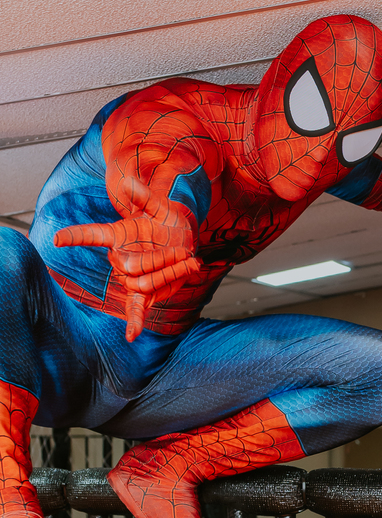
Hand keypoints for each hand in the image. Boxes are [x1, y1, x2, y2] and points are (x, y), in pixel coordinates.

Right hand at [55, 186, 199, 340]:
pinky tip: (132, 335)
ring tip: (189, 261)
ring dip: (170, 275)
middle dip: (160, 261)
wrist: (181, 238)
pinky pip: (136, 308)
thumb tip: (127, 182)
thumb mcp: (159, 205)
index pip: (91, 235)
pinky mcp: (145, 291)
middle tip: (184, 251)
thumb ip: (144, 195)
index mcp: (117, 236)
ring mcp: (131, 276)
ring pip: (144, 284)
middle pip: (132, 267)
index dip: (75, 236)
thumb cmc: (164, 220)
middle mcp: (120, 258)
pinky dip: (135, 322)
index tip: (57, 240)